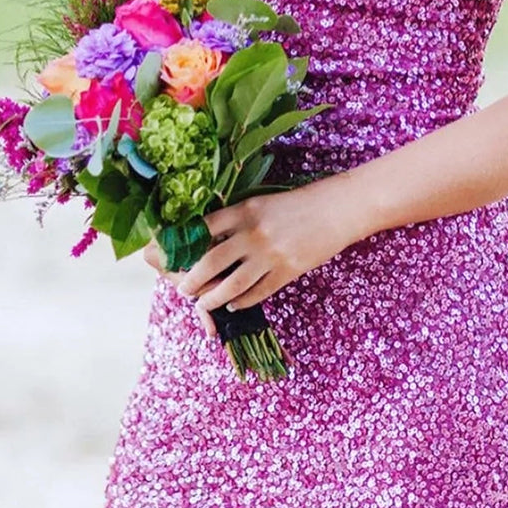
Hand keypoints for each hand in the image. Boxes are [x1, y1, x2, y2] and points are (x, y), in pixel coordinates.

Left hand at [167, 179, 358, 333]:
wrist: (338, 210)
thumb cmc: (297, 204)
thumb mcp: (262, 203)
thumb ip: (235, 220)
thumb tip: (205, 242)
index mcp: (244, 210)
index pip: (202, 230)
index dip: (182, 247)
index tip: (169, 258)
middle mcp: (253, 233)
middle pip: (210, 262)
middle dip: (191, 280)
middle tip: (183, 289)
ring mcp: (270, 255)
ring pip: (231, 285)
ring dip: (212, 298)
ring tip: (204, 303)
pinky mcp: (287, 272)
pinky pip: (257, 294)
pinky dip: (240, 302)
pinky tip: (233, 304)